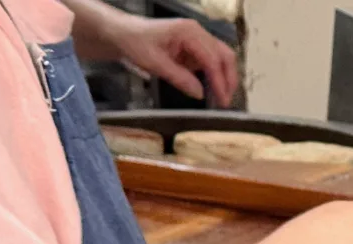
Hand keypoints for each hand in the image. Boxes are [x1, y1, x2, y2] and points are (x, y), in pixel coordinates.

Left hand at [84, 7, 238, 106]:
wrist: (124, 33)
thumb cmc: (135, 43)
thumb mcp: (154, 63)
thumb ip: (179, 78)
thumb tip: (200, 93)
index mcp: (188, 32)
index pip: (212, 59)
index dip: (219, 81)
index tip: (222, 101)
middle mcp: (197, 32)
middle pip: (224, 55)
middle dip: (228, 79)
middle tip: (226, 102)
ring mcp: (197, 39)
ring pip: (221, 57)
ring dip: (225, 78)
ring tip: (222, 98)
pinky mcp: (194, 48)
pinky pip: (211, 61)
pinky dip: (215, 76)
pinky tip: (213, 90)